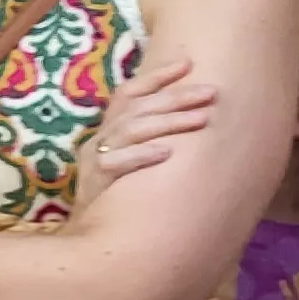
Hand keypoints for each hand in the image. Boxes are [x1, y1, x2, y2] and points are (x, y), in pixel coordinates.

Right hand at [74, 58, 213, 210]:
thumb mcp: (127, 161)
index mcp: (108, 130)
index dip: (156, 77)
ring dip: (169, 122)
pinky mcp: (95, 181)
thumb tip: (194, 119)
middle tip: (210, 92)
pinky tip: (167, 152)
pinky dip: (142, 155)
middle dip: (176, 97)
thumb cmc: (118, 196)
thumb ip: (147, 140)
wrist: (88, 235)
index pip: (129, 93)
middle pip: (138, 108)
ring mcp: (96, 159)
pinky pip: (118, 163)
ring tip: (201, 119)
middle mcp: (101, 139)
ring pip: (132, 130)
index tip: (188, 64)